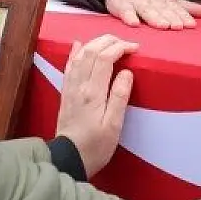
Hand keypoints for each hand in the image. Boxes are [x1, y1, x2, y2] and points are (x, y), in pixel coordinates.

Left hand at [56, 35, 136, 177]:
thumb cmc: (95, 146)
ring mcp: (70, 87)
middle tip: (126, 42)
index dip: (120, 47)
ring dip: (94, 43)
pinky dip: (75, 52)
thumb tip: (127, 72)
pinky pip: (69, 65)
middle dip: (109, 41)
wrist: (68, 159)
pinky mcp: (66, 92)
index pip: (105, 58)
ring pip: (80, 55)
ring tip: (110, 41)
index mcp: (93, 92)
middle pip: (91, 51)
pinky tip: (78, 45)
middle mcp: (79, 85)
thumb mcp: (113, 126)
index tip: (135, 48)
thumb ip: (119, 97)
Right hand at [104, 0, 200, 29]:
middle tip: (178, 27)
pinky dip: (129, 16)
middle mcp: (153, 0)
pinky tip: (133, 23)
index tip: (190, 25)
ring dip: (154, 17)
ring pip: (146, 10)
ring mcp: (137, 2)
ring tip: (162, 25)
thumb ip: (191, 8)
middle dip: (170, 18)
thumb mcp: (172, 0)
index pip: (175, 9)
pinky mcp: (122, 6)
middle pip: (162, 10)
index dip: (183, 16)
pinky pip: (126, 11)